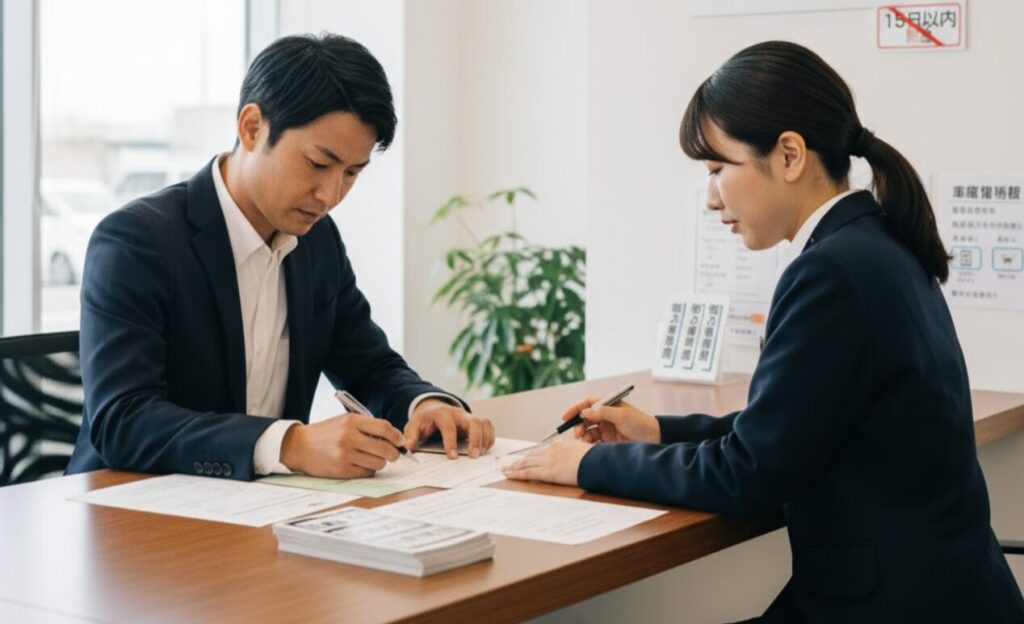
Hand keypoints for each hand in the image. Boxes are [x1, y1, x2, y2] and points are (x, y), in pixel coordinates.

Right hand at [279, 413, 403, 477]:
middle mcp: (349, 437)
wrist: (299, 446)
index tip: (400, 441)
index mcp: (351, 422)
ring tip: (372, 458)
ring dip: (380, 462)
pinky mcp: (342, 470)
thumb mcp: (345, 422)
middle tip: (393, 454)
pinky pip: (367, 473)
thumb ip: (367, 427)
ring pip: (378, 463)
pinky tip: (361, 464)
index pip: (384, 428)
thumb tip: (393, 438)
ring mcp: (345, 455)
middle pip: (385, 448)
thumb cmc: (326, 433)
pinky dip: (368, 470)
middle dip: (394, 453)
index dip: (396, 436)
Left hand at [404, 399, 494, 458]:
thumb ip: (411, 435)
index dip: (451, 441)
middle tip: (473, 457)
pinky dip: (489, 438)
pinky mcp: (476, 420)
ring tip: (480, 454)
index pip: (449, 426)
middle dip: (475, 439)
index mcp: (442, 414)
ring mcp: (469, 416)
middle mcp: (458, 413)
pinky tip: (484, 449)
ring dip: (485, 439)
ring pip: (484, 422)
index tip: (452, 457)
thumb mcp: (414, 426)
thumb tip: (408, 446)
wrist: (433, 410)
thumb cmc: (424, 421)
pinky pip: (488, 426)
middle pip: (473, 421)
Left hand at [501, 438, 591, 485]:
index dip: (532, 456)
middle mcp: (552, 450)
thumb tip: (577, 460)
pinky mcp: (547, 471)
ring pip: (526, 463)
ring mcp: (548, 460)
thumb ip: (577, 455)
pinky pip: (528, 473)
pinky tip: (509, 475)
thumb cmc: (595, 460)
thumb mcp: (585, 453)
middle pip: (531, 456)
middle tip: (510, 464)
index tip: (525, 458)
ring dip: (514, 467)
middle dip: (519, 461)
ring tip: (505, 470)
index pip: (542, 451)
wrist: (596, 463)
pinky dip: (516, 474)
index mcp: (561, 445)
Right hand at [563, 396, 660, 443]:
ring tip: (584, 441)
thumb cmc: (642, 424)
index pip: (588, 403)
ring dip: (583, 435)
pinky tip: (590, 447)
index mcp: (609, 405)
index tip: (566, 417)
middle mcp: (606, 416)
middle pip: (585, 418)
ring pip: (588, 431)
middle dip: (578, 424)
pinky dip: (589, 444)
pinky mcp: (608, 441)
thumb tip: (585, 411)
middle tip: (578, 433)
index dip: (576, 409)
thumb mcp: (623, 415)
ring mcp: (607, 428)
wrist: (656, 440)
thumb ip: (603, 412)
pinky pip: (593, 441)